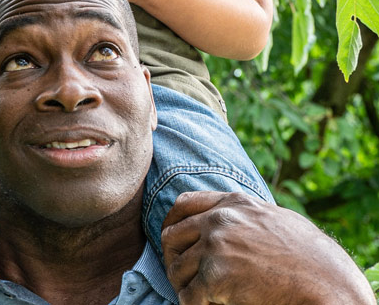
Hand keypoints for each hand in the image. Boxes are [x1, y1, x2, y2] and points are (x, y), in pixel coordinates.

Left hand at [161, 191, 374, 304]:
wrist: (328, 282)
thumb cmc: (310, 255)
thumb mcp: (274, 218)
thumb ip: (244, 214)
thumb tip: (225, 218)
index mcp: (233, 204)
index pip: (183, 205)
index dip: (172, 223)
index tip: (172, 239)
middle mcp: (219, 222)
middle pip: (172, 237)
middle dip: (173, 257)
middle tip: (181, 275)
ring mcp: (215, 248)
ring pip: (177, 268)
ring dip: (182, 284)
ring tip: (194, 295)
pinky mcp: (216, 278)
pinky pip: (188, 295)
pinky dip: (192, 304)